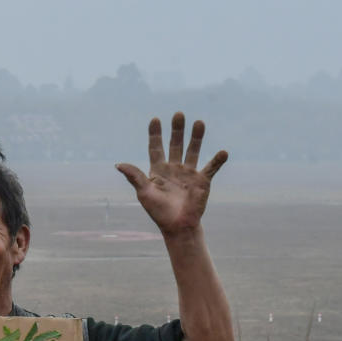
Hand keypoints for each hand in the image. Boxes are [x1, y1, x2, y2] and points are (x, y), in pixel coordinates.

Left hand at [115, 112, 226, 236]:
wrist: (177, 226)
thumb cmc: (158, 211)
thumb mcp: (144, 193)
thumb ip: (134, 177)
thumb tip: (118, 164)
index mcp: (158, 170)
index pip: (156, 147)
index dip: (155, 134)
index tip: (155, 119)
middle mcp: (174, 168)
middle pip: (175, 144)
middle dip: (177, 130)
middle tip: (179, 114)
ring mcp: (189, 173)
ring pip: (193, 151)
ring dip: (196, 138)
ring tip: (199, 123)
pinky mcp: (202, 181)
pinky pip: (211, 168)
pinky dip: (217, 161)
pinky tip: (223, 152)